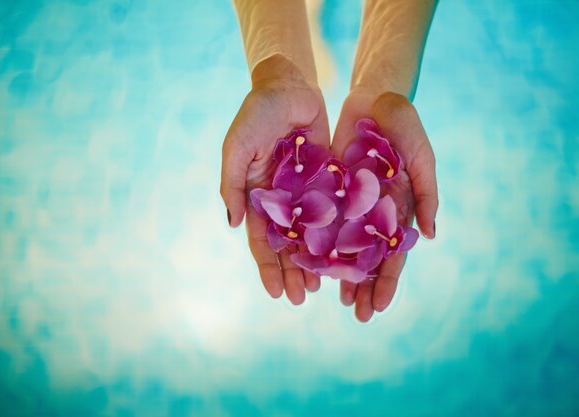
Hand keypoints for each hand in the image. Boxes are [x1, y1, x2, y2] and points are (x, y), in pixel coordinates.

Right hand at [220, 55, 329, 304]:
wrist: (289, 85)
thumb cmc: (256, 114)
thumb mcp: (236, 148)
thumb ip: (233, 185)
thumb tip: (234, 225)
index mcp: (257, 196)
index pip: (261, 240)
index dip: (267, 267)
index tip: (275, 293)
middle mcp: (282, 200)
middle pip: (287, 244)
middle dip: (291, 272)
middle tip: (300, 300)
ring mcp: (306, 192)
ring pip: (312, 235)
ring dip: (314, 261)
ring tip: (322, 288)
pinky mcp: (329, 180)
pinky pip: (333, 211)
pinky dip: (336, 234)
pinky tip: (345, 254)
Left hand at [331, 89, 437, 321]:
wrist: (374, 97)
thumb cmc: (404, 125)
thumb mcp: (421, 157)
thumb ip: (426, 194)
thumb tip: (432, 236)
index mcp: (399, 208)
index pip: (394, 254)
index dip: (388, 282)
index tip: (379, 308)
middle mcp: (376, 211)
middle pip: (369, 257)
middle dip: (364, 286)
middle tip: (357, 316)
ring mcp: (353, 203)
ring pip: (345, 245)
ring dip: (341, 273)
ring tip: (335, 300)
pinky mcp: (331, 190)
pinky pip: (323, 221)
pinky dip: (318, 243)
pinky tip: (311, 264)